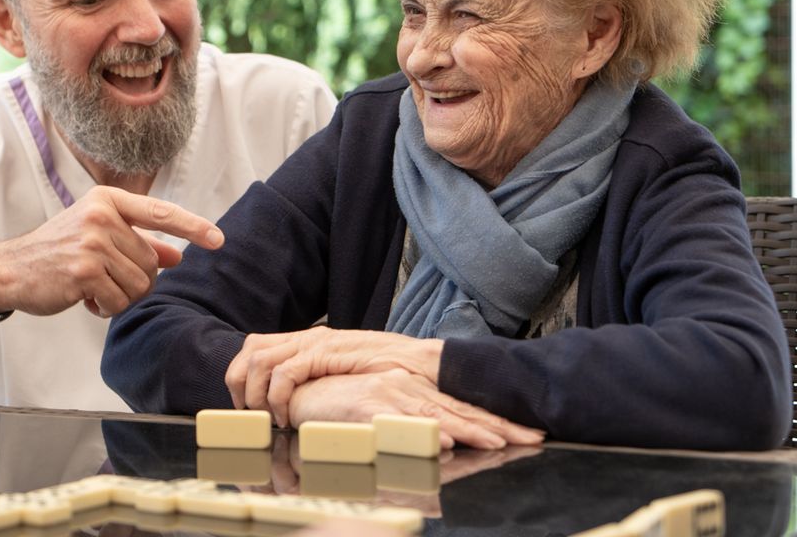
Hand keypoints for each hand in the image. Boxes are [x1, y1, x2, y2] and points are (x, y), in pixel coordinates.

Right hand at [0, 185, 223, 316]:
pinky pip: (119, 301)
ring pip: (139, 284)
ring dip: (119, 296)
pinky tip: (83, 298)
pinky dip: (105, 308)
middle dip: (133, 279)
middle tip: (102, 278)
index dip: (194, 227)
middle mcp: (101, 216)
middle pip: (151, 262)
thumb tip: (178, 257)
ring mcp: (92, 242)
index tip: (219, 239)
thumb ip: (139, 243)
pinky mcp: (84, 270)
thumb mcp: (99, 236)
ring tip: (91, 286)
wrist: (10, 270)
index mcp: (108, 200)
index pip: (162, 213)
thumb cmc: (58, 252)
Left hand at [226, 326, 441, 425]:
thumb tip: (293, 398)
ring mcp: (316, 342)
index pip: (256, 345)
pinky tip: (286, 418)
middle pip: (250, 349)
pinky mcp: (325, 353)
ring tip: (266, 417)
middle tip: (247, 413)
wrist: (417, 363)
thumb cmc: (386, 374)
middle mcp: (308, 336)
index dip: (241, 374)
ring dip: (255, 393)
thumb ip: (317, 378)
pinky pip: (285, 373)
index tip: (244, 404)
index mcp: (309, 339)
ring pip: (260, 360)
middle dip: (239, 382)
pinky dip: (277, 397)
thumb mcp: (341, 373)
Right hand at [286, 370, 543, 449]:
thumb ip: (410, 426)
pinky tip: (441, 440)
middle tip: (532, 438)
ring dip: (468, 430)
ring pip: (437, 415)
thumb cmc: (339, 404)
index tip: (528, 433)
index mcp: (414, 392)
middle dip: (497, 426)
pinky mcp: (367, 402)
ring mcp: (389, 394)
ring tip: (497, 442)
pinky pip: (399, 421)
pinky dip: (422, 430)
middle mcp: (407, 389)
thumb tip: (445, 442)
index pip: (462, 408)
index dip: (495, 421)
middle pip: (460, 411)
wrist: (299, 388)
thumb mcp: (381, 415)